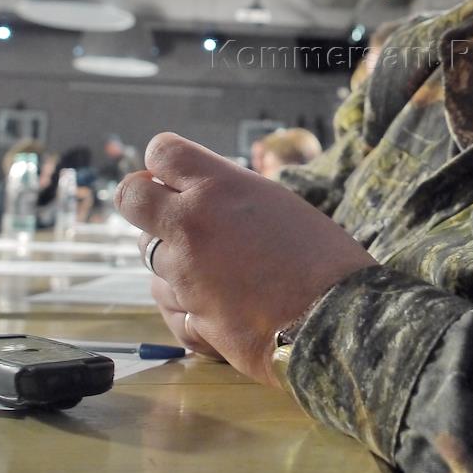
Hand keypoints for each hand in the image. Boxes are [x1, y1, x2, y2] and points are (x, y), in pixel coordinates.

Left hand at [115, 132, 377, 386]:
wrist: (342, 319)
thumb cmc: (324, 257)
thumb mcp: (276, 202)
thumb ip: (228, 194)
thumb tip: (194, 193)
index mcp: (218, 187)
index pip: (160, 152)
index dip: (162, 164)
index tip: (174, 177)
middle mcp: (191, 225)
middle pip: (131, 198)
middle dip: (145, 204)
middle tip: (171, 217)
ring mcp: (185, 275)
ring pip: (147, 257)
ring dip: (171, 261)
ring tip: (216, 271)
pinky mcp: (192, 320)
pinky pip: (167, 306)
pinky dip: (185, 305)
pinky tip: (218, 305)